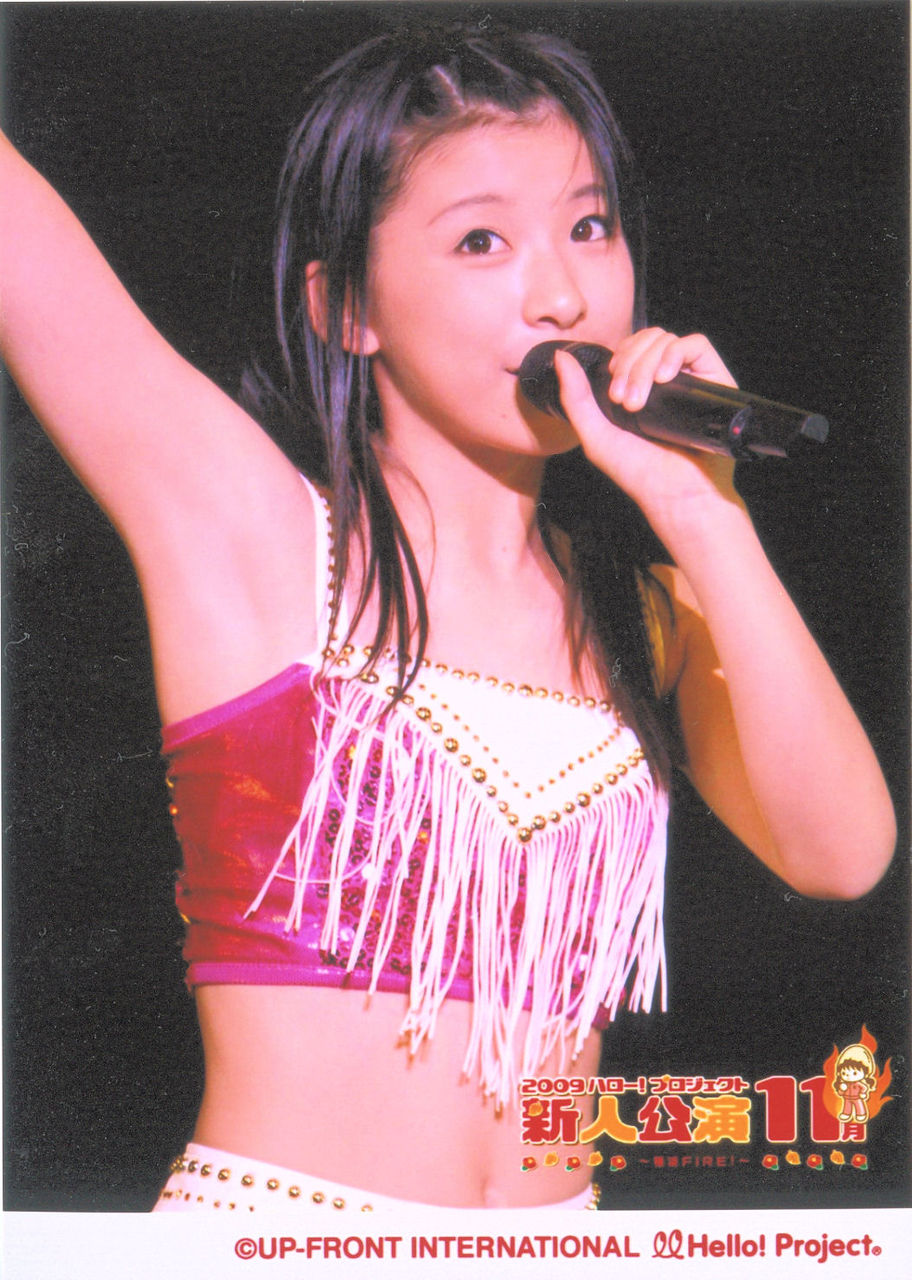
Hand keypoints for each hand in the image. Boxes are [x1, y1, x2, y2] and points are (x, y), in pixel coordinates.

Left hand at [554, 328, 746, 548]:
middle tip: (625, 401)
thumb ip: (575, 397)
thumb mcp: (596, 435)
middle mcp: (667, 380)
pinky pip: (696, 343)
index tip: (613, 392)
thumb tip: (561, 356)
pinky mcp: (714, 379)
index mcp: (641, 387)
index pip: (630, 347)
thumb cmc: (640, 473)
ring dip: (646, 364)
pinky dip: (675, 353)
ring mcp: (691, 378)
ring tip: (642, 402)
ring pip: (666, 340)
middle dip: (629, 363)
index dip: (619, 358)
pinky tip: (665, 378)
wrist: (678, 493)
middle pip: (646, 339)